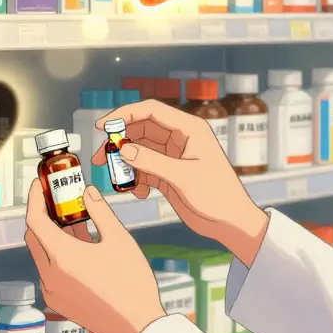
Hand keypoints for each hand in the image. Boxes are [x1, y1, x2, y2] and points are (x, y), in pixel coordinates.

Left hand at [24, 180, 165, 332]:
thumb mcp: (119, 239)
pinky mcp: (57, 302)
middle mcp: (50, 275)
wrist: (137, 326)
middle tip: (59, 202)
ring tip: (78, 227)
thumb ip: (99, 211)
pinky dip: (57, 258)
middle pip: (34, 236)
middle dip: (43, 216)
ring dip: (52, 238)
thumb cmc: (132, 282)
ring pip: (41, 255)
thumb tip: (86, 192)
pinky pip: (48, 273)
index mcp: (62, 256)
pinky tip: (80, 253)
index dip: (35, 198)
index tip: (40, 185)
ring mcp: (51, 291)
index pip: (35, 220)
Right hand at [93, 99, 268, 264]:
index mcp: (189, 128)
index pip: (150, 110)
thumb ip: (151, 161)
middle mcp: (179, 138)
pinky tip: (138, 193)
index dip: (124, 114)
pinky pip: (143, 169)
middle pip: (140, 130)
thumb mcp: (183, 176)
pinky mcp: (168, 173)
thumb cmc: (218, 195)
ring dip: (125, 165)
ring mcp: (172, 156)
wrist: (231, 221)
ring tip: (118, 182)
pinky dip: (136, 179)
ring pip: (138, 151)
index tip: (102, 126)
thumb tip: (122, 149)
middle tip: (101, 159)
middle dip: (119, 144)